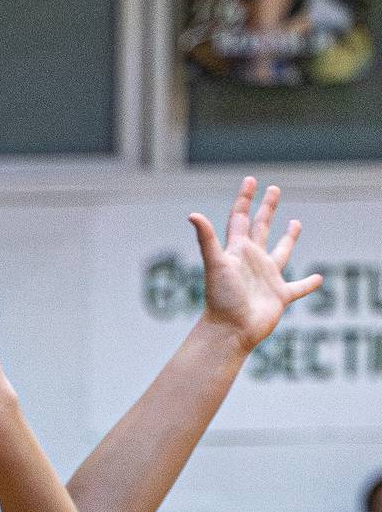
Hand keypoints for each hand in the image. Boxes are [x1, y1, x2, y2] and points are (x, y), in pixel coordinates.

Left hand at [191, 175, 322, 352]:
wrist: (229, 331)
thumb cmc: (221, 299)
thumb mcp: (215, 264)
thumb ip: (206, 239)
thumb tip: (192, 214)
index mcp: (237, 251)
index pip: (240, 219)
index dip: (244, 199)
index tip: (251, 180)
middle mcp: (252, 261)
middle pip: (261, 228)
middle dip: (266, 208)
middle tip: (273, 189)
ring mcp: (266, 278)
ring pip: (281, 253)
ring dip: (288, 238)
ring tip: (295, 223)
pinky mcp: (279, 297)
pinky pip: (298, 288)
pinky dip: (308, 284)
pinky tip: (318, 279)